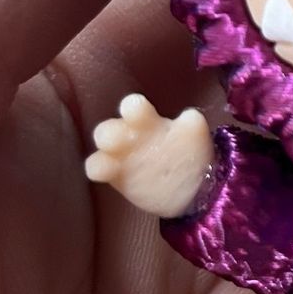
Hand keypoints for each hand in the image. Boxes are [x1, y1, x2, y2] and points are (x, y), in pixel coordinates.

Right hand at [87, 93, 211, 215]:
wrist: (189, 186)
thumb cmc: (188, 152)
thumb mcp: (195, 137)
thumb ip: (193, 125)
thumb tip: (191, 116)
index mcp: (147, 120)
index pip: (134, 107)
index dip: (131, 106)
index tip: (133, 108)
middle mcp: (129, 135)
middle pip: (109, 128)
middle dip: (109, 131)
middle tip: (116, 138)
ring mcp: (119, 155)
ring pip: (101, 148)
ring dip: (102, 151)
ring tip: (108, 161)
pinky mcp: (115, 175)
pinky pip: (98, 168)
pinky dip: (97, 168)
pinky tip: (104, 173)